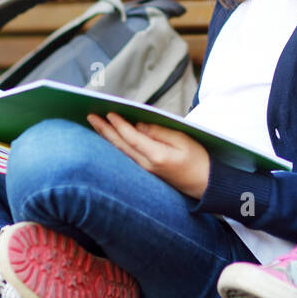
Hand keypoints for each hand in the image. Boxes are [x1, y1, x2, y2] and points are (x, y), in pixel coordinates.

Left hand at [86, 112, 210, 198]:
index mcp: (157, 156)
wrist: (206, 185)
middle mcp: (147, 165)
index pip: (131, 137)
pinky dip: (116, 146)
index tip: (108, 112)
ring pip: (121, 152)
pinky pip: (126, 157)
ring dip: (107, 137)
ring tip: (95, 125)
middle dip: (104, 129)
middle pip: (120, 145)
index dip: (119, 125)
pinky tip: (110, 139)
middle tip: (90, 116)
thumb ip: (159, 132)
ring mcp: (145, 171)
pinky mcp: (146, 172)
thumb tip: (139, 125)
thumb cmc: (198, 160)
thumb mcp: (183, 140)